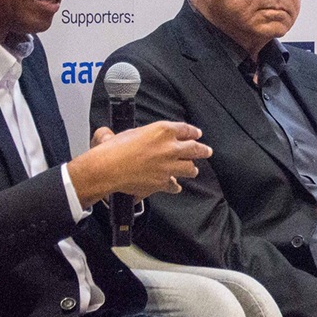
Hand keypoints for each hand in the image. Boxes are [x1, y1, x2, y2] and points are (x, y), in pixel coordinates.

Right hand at [68, 121, 211, 206]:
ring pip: (189, 168)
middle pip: (195, 148)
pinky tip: (176, 187)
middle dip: (203, 150)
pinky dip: (175, 186)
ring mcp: (169, 166)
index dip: (193, 132)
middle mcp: (170, 147)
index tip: (197, 134)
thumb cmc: (113, 149)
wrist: (109, 168)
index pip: (185, 129)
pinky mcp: (163, 182)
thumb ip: (131, 134)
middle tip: (207, 151)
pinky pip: (175, 185)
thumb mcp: (126, 132)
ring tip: (193, 170)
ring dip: (192, 169)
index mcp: (163, 130)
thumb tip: (113, 134)